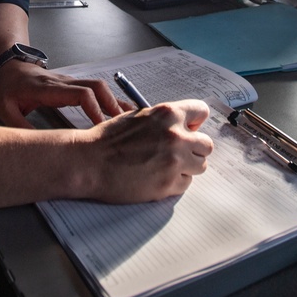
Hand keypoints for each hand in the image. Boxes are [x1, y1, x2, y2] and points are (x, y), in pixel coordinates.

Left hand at [0, 60, 130, 127]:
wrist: (12, 68)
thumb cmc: (9, 89)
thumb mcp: (5, 109)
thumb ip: (19, 126)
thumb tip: (37, 146)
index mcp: (49, 88)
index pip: (80, 93)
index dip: (94, 108)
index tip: (99, 126)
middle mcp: (64, 82)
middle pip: (96, 87)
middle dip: (111, 105)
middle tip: (120, 125)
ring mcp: (71, 81)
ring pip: (100, 86)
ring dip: (114, 102)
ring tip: (129, 119)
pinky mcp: (75, 84)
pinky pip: (97, 89)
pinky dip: (111, 99)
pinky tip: (122, 110)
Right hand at [80, 99, 213, 202]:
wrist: (89, 162)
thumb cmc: (108, 139)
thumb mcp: (138, 117)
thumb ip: (164, 120)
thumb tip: (184, 125)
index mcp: (168, 114)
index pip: (201, 112)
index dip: (195, 122)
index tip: (190, 129)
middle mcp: (176, 136)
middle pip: (206, 145)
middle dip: (194, 149)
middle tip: (178, 153)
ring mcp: (174, 162)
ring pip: (200, 166)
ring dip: (187, 167)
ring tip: (165, 166)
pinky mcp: (168, 185)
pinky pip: (185, 184)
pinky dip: (175, 183)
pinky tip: (157, 178)